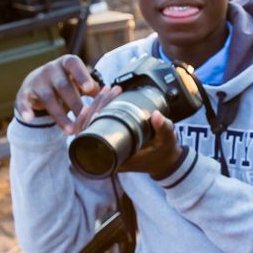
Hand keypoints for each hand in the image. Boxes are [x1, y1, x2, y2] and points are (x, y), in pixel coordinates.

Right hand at [16, 55, 100, 133]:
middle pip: (63, 86)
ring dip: (60, 116)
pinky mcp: (24, 94)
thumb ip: (93, 87)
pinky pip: (24, 102)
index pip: (74, 65)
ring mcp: (36, 81)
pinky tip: (29, 118)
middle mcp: (51, 69)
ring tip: (71, 130)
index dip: (82, 76)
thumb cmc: (66, 82)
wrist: (37, 84)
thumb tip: (113, 93)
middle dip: (75, 103)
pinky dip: (26, 110)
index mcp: (67, 63)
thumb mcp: (79, 81)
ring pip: (48, 98)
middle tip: (85, 116)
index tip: (90, 88)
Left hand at [69, 84, 185, 178]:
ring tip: (107, 91)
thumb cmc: (163, 154)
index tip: (96, 107)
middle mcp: (106, 156)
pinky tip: (102, 99)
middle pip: (86, 129)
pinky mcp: (110, 141)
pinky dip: (97, 112)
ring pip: (89, 126)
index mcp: (114, 160)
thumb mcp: (166, 141)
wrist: (165, 162)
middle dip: (95, 105)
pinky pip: (95, 126)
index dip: (87, 122)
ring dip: (96, 106)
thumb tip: (157, 115)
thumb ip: (164, 128)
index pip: (88, 141)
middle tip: (108, 91)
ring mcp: (106, 148)